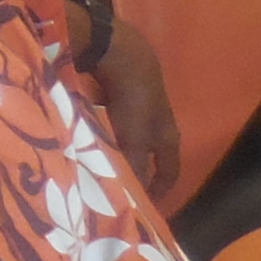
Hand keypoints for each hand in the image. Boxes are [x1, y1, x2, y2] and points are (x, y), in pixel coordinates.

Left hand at [92, 20, 181, 199]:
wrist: (121, 53)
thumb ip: (135, 168)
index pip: (170, 171)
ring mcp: (141, 101)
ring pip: (133, 132)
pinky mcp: (123, 87)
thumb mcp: (134, 140)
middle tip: (121, 183)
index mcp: (168, 135)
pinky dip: (107, 126)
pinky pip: (115, 115)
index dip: (162, 190)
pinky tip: (90, 131)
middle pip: (151, 152)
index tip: (149, 206)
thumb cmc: (133, 101)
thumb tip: (135, 198)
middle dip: (138, 168)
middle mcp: (159, 120)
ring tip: (103, 159)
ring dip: (121, 147)